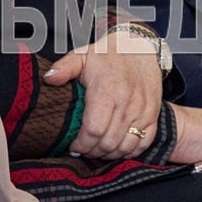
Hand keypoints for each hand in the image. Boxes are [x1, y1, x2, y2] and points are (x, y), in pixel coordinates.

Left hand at [45, 29, 161, 158]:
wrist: (140, 47)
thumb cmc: (108, 53)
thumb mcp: (82, 55)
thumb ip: (64, 68)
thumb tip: (48, 79)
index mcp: (107, 90)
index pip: (93, 129)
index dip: (81, 143)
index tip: (72, 145)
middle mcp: (128, 103)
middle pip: (108, 142)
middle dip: (92, 151)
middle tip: (82, 150)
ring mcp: (142, 111)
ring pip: (125, 146)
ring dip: (109, 154)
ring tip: (96, 151)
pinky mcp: (153, 115)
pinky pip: (143, 143)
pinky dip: (128, 151)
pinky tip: (116, 149)